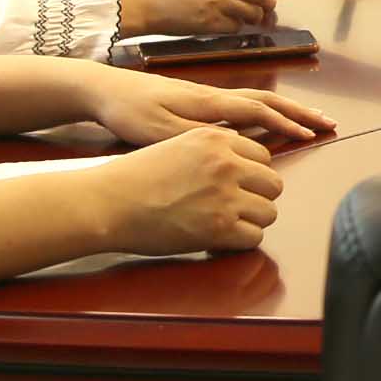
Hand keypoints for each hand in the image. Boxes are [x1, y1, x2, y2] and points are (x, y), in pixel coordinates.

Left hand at [86, 68, 335, 149]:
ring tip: (309, 119)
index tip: (312, 134)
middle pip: (267, 100)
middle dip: (300, 112)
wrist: (103, 90)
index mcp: (208, 102)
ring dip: (288, 109)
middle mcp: (214, 95)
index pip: (258, 110)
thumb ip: (198, 137)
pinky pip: (244, 103)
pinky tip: (269, 120)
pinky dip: (267, 110)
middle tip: (329, 122)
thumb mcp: (160, 131)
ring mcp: (207, 95)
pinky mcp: (197, 100)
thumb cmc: (130, 112)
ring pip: (258, 99)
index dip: (287, 123)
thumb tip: (234, 144)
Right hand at [94, 125, 285, 257]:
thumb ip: (214, 151)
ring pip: (269, 212)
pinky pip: (254, 237)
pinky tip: (220, 239)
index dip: (250, 174)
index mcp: (217, 139)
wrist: (108, 202)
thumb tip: (243, 167)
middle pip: (272, 184)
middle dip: (256, 197)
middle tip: (233, 208)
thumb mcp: (179, 145)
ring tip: (226, 224)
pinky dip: (240, 241)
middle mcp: (227, 163)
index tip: (234, 186)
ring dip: (251, 221)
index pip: (263, 156)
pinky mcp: (220, 227)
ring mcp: (225, 196)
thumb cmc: (136, 177)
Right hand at [115, 0, 280, 34]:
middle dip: (264, 0)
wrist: (143, 2)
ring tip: (246, 14)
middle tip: (263, 3)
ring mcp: (217, 2)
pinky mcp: (212, 23)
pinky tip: (226, 21)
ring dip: (253, 15)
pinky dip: (235, 26)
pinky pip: (237, 26)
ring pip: (253, 12)